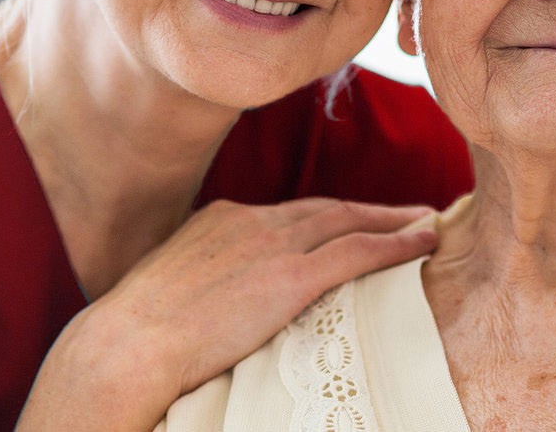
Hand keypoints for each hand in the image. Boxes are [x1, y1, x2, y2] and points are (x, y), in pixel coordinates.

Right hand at [17, 197, 439, 431]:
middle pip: (327, 209)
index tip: (357, 219)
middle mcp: (250, 221)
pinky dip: (395, 244)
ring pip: (349, 222)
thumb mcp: (174, 289)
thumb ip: (208, 283)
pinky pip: (357, 251)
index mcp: (221, 220)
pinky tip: (424, 244)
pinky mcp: (289, 277)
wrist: (126, 347)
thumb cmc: (139, 336)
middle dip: (373, 209)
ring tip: (430, 225)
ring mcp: (271, 245)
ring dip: (394, 221)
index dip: (330, 215)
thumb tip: (224, 305)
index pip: (291, 213)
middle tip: (413, 210)